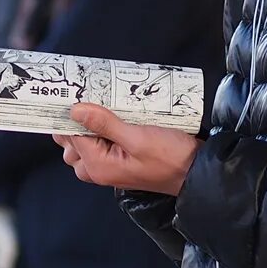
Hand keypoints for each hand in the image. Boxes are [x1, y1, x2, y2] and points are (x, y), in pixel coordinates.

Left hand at [54, 103, 200, 195]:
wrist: (196, 172)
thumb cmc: (171, 158)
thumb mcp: (137, 137)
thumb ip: (105, 124)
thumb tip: (75, 111)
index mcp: (99, 165)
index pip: (70, 137)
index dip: (70, 116)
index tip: (74, 95)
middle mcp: (100, 170)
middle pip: (72, 145)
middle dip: (75, 123)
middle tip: (87, 99)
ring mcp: (110, 168)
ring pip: (84, 146)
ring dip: (87, 128)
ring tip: (100, 108)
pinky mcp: (121, 162)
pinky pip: (100, 147)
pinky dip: (100, 133)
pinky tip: (110, 118)